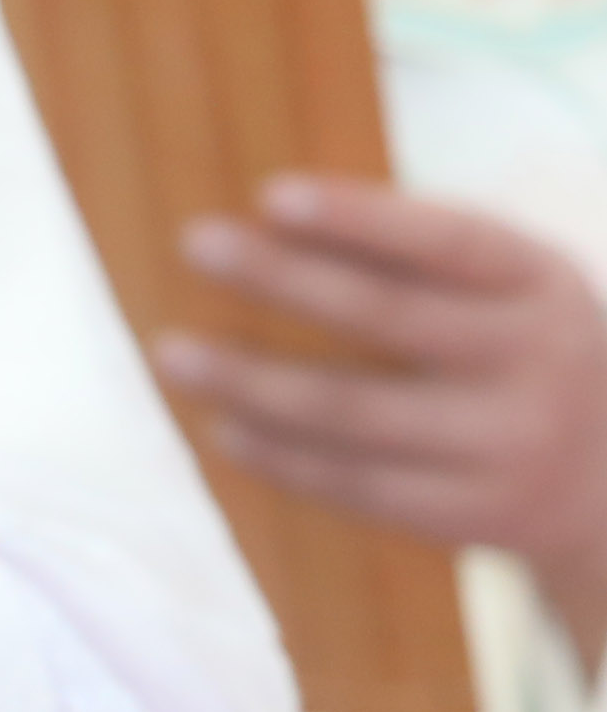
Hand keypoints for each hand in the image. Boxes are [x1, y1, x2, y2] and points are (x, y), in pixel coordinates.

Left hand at [174, 177, 606, 659]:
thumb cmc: (519, 346)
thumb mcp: (508, 289)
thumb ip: (418, 256)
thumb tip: (268, 218)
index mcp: (539, 283)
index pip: (447, 241)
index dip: (361, 219)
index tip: (271, 195)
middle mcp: (538, 361)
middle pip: (390, 317)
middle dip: (284, 279)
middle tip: (196, 242)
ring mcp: (513, 447)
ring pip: (359, 414)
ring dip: (254, 383)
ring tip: (173, 354)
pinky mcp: (481, 516)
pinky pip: (364, 488)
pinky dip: (287, 459)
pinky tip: (226, 432)